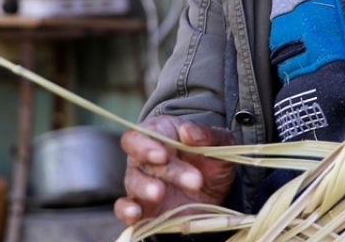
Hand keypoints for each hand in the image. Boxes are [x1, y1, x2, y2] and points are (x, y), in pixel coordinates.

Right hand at [113, 116, 236, 225]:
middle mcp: (145, 159)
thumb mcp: (220, 145)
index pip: (138, 136)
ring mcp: (142, 183)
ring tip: (160, 194)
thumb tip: (188, 132)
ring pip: (133, 182)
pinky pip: (124, 208)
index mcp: (159, 136)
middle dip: (166, 170)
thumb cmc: (211, 161)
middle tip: (194, 180)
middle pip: (141, 160)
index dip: (145, 146)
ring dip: (146, 188)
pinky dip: (126, 211)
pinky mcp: (143, 207)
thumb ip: (209, 135)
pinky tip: (136, 214)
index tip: (162, 156)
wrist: (216, 193)